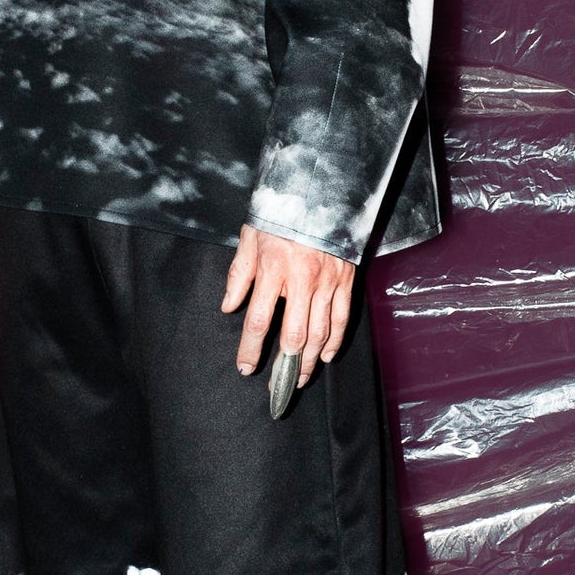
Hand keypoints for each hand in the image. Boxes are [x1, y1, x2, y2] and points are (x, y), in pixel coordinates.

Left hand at [220, 226, 354, 385]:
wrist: (320, 188)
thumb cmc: (281, 212)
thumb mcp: (250, 237)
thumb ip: (239, 275)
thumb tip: (228, 307)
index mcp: (273, 270)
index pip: (259, 321)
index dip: (251, 349)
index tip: (246, 367)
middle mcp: (302, 280)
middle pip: (294, 337)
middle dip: (285, 367)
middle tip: (277, 385)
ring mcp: (327, 282)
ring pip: (320, 334)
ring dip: (310, 362)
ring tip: (301, 378)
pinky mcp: (346, 280)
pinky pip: (342, 319)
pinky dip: (335, 341)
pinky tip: (326, 356)